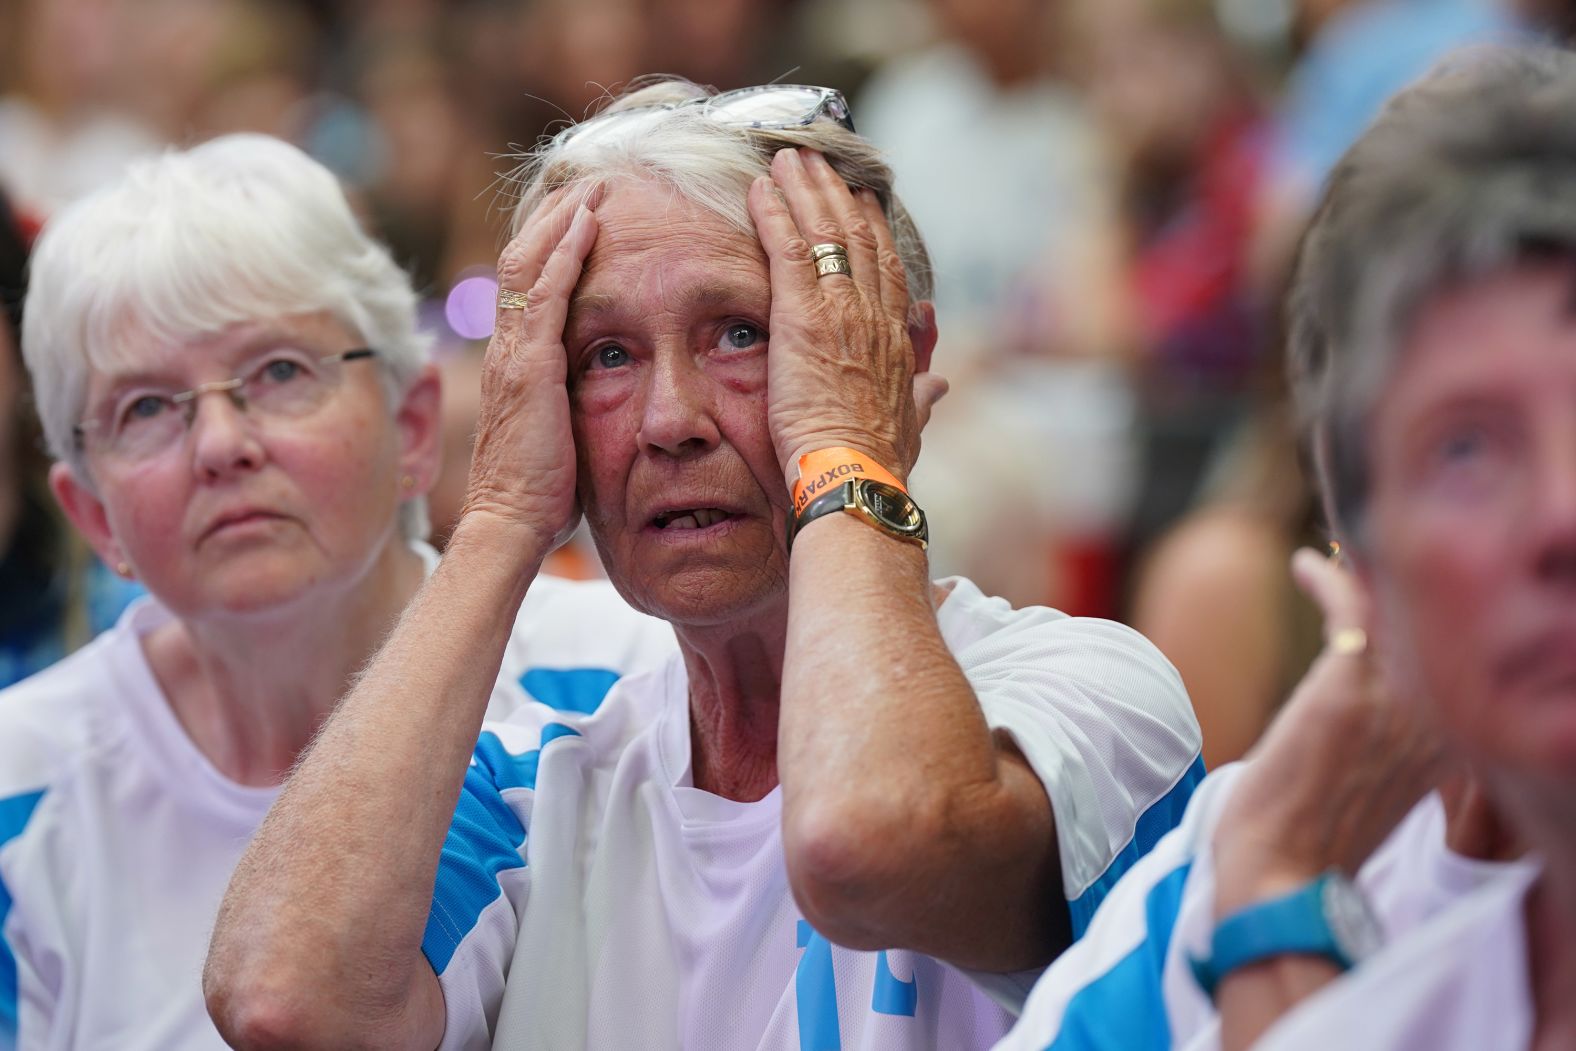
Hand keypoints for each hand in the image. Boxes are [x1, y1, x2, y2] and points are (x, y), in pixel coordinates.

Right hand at [460, 186, 600, 550]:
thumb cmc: (542, 493)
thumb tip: (607, 388)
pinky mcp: (528, 368)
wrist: (511, 524)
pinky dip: (564, 253)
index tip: (583, 212)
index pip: (525, 282)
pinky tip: (587, 225)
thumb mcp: (563, 432)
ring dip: (561, 220)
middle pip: (521, 258)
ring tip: (592, 187)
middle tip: (590, 181)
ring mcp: (513, 355)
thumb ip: (575, 399)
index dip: (551, 243)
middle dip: (555, 216)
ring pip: (527, 263)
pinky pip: (543, 295)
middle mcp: (506, 348)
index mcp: (515, 361)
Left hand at [747, 149, 945, 485]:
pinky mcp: (803, 317)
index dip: (872, 226)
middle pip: (857, 234)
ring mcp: (840, 310)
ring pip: (824, 231)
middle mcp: (874, 312)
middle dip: (835, 191)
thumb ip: (922, 395)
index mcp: (897, 336)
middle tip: (816, 158)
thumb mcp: (911, 423)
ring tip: (786, 158)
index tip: (859, 198)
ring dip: (804, 188)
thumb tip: (938, 384)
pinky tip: (760, 187)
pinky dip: (774, 214)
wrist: (857, 476)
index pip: (886, 266)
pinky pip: (788, 250)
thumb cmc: (879, 460)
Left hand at [1212, 548, 1446, 915]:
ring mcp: (1401, 697)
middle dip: (1395, 580)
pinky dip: (1326, 578)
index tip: (1394, 583)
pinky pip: (1350, 605)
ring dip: (1361, 570)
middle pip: (1427, 620)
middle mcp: (1443, 715)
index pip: (1452, 653)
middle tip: (1362, 549)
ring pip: (1393, 605)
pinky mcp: (1350, 684)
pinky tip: (1303, 566)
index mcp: (1456, 741)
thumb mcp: (1375, 778)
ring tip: (1335, 548)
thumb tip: (1369, 702)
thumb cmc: (1315, 835)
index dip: (1421, 612)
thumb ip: (1389, 735)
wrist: (1283, 873)